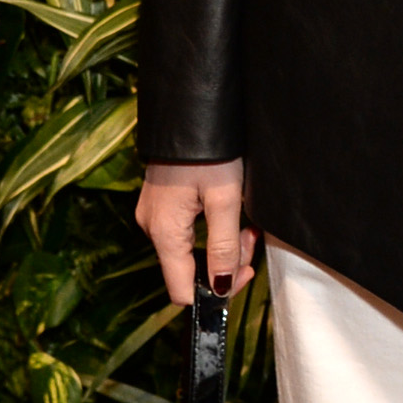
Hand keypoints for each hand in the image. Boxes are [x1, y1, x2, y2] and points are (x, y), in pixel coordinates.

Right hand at [136, 160, 255, 304]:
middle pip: (189, 271)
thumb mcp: (225, 200)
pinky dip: (211, 230)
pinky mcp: (161, 205)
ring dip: (222, 244)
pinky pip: (186, 233)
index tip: (245, 272)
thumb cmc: (209, 150)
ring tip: (244, 222)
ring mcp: (154, 216)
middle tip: (250, 236)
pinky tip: (230, 214)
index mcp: (164, 233)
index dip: (217, 291)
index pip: (183, 291)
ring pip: (190, 252)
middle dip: (226, 262)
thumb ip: (224, 248)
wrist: (189, 110)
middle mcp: (152, 228)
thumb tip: (223, 288)